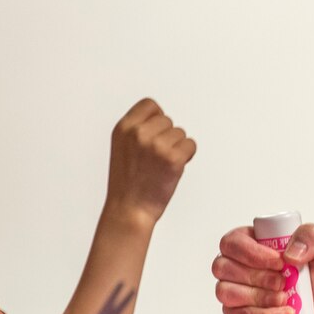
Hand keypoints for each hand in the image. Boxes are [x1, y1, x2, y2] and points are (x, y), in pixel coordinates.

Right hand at [105, 98, 196, 225]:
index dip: (156, 119)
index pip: (150, 105)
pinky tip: (172, 169)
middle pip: (167, 120)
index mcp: (123, 128)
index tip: (154, 134)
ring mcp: (156, 145)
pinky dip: (187, 156)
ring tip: (160, 166)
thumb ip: (137, 128)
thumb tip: (161, 117)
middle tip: (155, 158)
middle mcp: (139, 133)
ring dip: (176, 148)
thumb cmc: (127, 182)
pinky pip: (191, 145)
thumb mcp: (122, 146)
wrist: (129, 209)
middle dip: (167, 137)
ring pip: (180, 133)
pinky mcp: (173, 158)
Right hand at [213, 221, 313, 313]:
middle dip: (258, 276)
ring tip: (285, 299)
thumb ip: (313, 236)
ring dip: (259, 297)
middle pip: (224, 267)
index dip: (251, 252)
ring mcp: (234, 292)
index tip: (279, 262)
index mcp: (250, 242)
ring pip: (227, 292)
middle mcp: (236, 265)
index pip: (233, 242)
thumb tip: (291, 252)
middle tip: (284, 282)